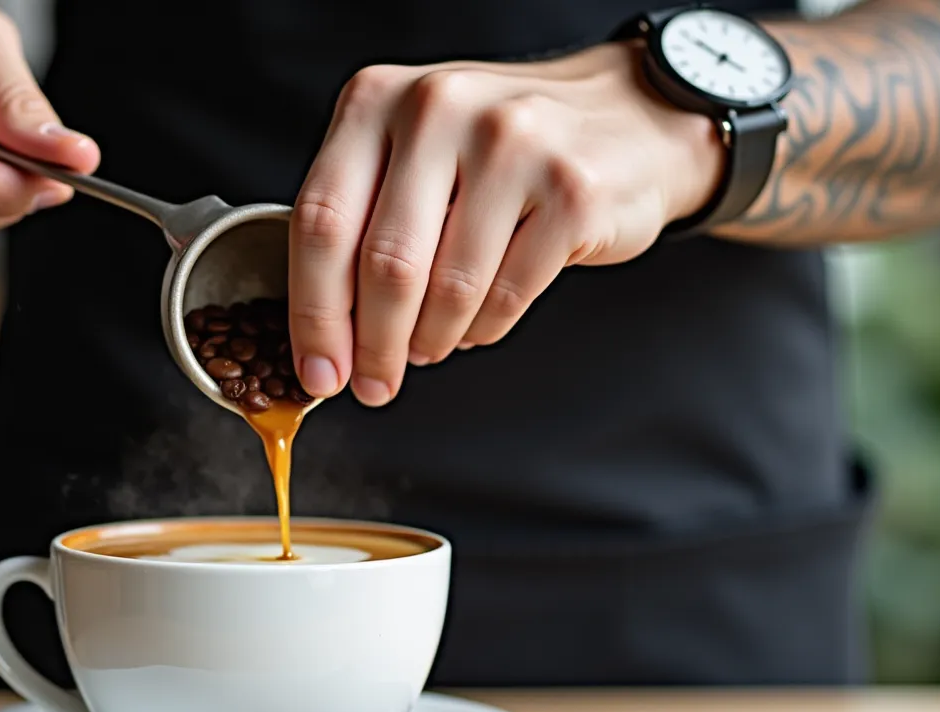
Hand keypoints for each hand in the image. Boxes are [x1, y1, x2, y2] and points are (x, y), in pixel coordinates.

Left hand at [287, 43, 724, 405]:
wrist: (626, 116)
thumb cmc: (496, 149)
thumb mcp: (410, 155)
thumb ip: (359, 224)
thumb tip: (324, 340)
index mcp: (377, 99)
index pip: (320, 222)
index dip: (314, 313)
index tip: (316, 371)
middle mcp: (440, 108)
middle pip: (384, 264)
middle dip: (373, 346)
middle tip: (373, 385)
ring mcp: (512, 144)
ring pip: (448, 289)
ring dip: (431, 340)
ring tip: (429, 345)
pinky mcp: (571, 191)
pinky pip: (506, 296)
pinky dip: (483, 328)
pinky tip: (477, 322)